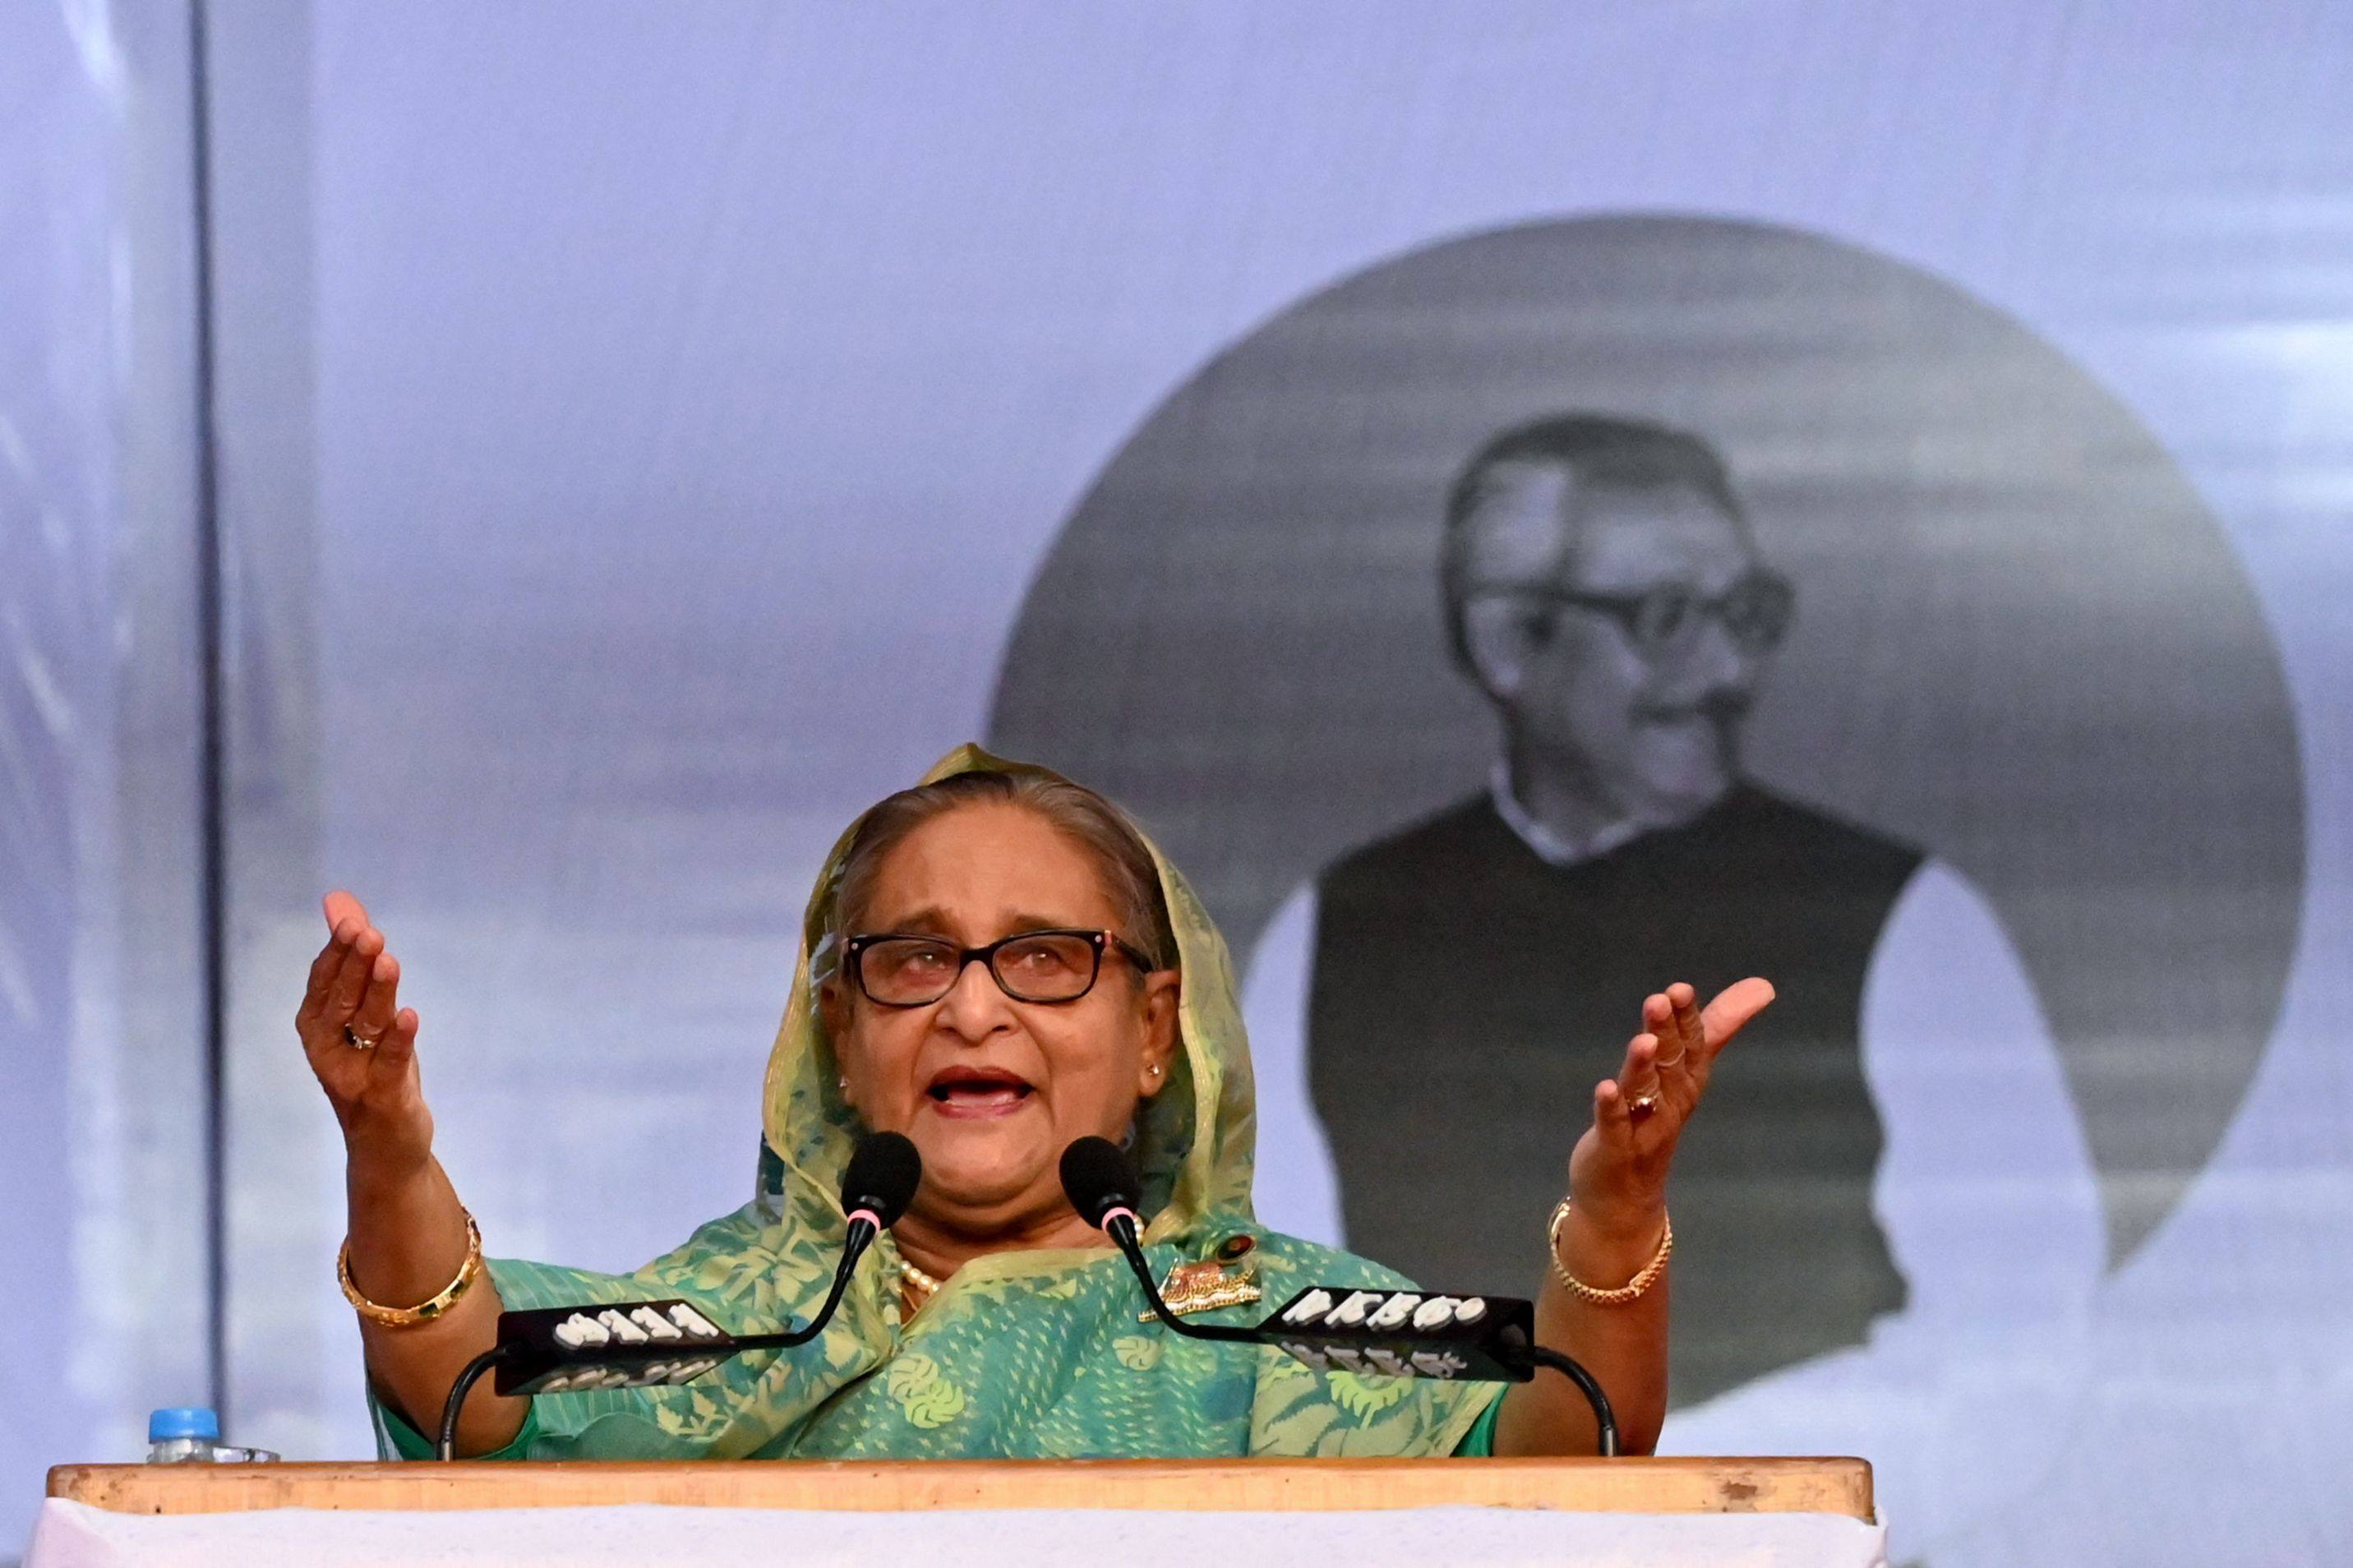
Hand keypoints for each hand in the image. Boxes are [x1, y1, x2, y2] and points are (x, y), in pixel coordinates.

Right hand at [294, 890, 432, 1180]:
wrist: (386, 1142)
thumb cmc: (374, 1065)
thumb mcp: (365, 1010)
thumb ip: (353, 955)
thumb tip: (339, 899)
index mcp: (317, 1025)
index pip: (324, 981)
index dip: (338, 951)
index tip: (352, 920)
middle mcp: (326, 1049)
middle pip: (341, 1000)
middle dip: (354, 966)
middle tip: (369, 933)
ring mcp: (352, 1076)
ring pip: (365, 1027)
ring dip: (377, 993)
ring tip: (388, 961)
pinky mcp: (383, 1097)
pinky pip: (389, 1064)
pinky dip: (399, 1041)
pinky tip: (410, 1015)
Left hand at [1564, 978, 1774, 1245]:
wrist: (1625, 1198)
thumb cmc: (1653, 1122)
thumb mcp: (1684, 1073)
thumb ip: (1715, 1028)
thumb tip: (1763, 986)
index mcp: (1685, 1082)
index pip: (1692, 1046)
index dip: (1686, 1019)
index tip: (1681, 990)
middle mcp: (1669, 1103)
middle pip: (1670, 1063)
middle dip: (1667, 1031)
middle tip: (1662, 1000)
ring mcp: (1643, 1128)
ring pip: (1645, 1092)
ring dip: (1643, 1066)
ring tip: (1644, 1040)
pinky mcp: (1614, 1148)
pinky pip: (1615, 1126)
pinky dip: (1611, 1107)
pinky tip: (1605, 1088)